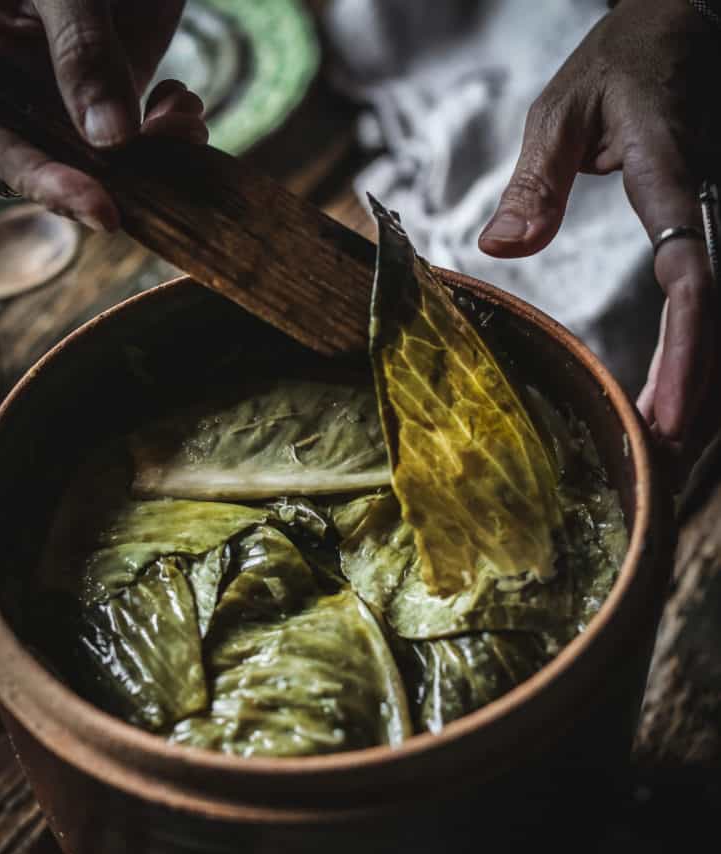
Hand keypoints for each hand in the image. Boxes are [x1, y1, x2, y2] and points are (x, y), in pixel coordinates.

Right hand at [0, 1, 207, 229]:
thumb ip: (82, 54)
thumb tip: (112, 139)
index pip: (0, 150)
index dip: (49, 185)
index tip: (102, 208)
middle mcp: (17, 94)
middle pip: (57, 169)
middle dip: (115, 180)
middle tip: (160, 174)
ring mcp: (66, 99)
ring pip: (107, 163)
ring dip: (153, 160)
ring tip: (183, 125)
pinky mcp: (112, 96)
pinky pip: (141, 138)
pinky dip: (169, 133)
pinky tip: (182, 104)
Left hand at [478, 0, 718, 461]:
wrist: (687, 22)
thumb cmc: (622, 63)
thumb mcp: (562, 111)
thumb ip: (536, 181)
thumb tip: (500, 249)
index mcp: (674, 174)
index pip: (691, 273)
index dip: (685, 350)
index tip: (664, 415)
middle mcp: (712, 202)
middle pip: (720, 314)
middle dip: (698, 394)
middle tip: (663, 464)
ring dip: (704, 387)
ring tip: (669, 454)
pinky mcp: (716, 226)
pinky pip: (713, 298)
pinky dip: (700, 356)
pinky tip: (678, 400)